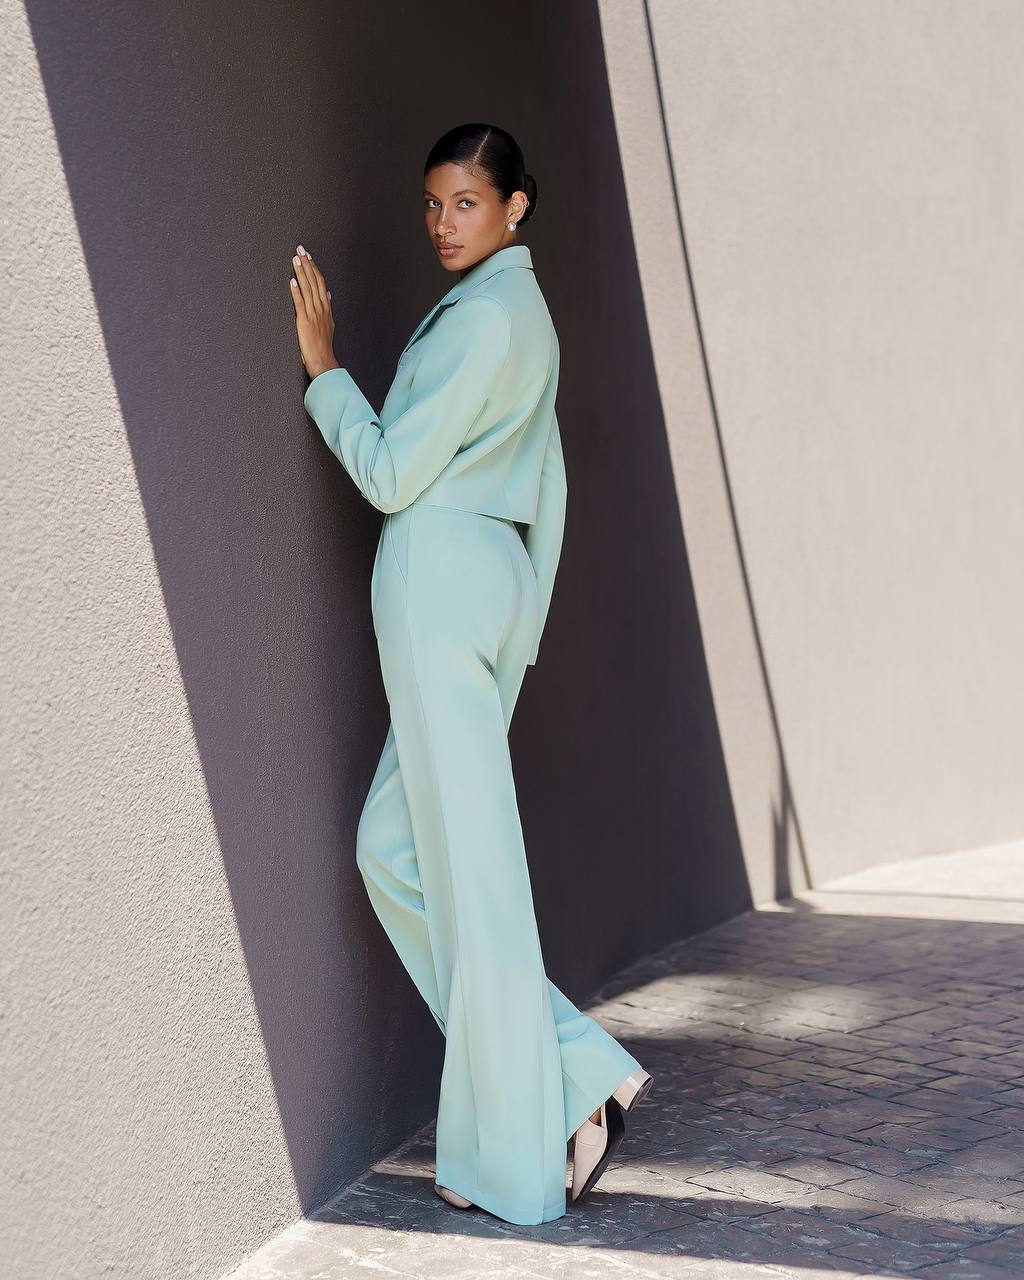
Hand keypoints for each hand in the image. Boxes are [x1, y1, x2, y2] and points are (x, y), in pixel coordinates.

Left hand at [290, 244, 338, 378]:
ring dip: (302, 272)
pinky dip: (296, 291)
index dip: (314, 268)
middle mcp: (320, 308)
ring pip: (308, 289)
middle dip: (307, 264)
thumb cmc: (323, 345)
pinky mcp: (304, 321)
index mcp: (326, 308)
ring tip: (295, 259)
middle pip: (314, 281)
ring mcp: (313, 314)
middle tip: (300, 250)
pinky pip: (300, 303)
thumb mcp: (329, 323)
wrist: (323, 360)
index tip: (308, 257)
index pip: (320, 283)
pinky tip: (292, 280)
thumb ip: (327, 308)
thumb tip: (328, 294)